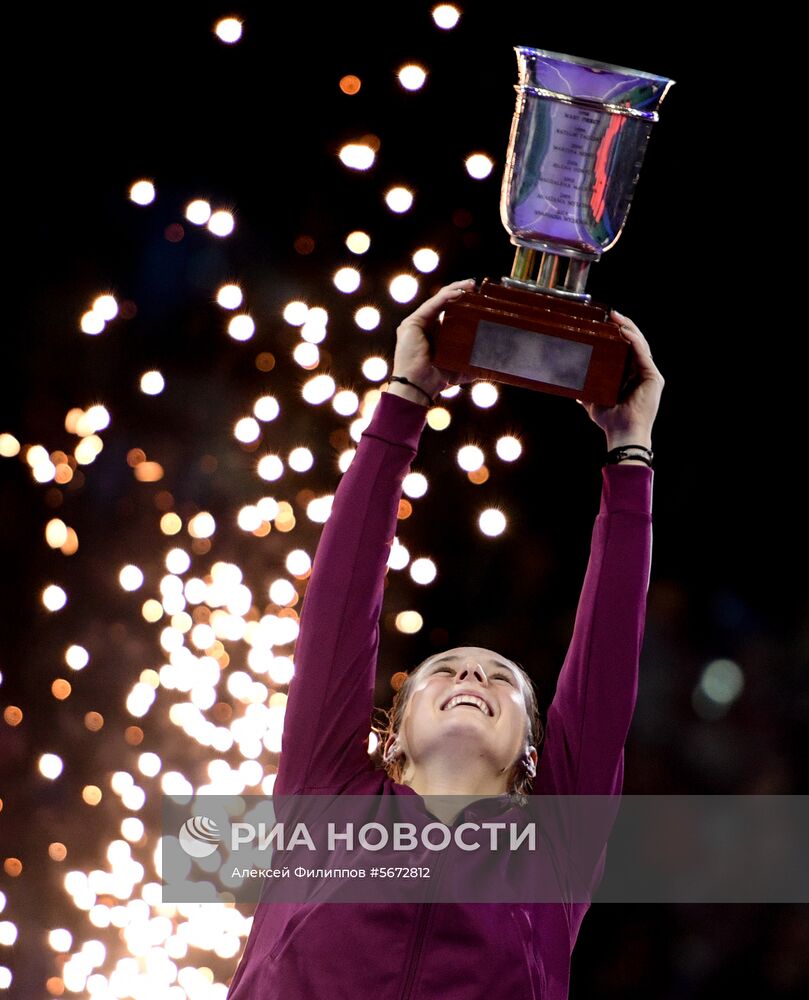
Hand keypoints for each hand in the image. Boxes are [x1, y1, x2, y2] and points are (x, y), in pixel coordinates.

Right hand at [390, 279, 476, 401]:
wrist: (419, 386)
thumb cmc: (438, 380)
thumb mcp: (463, 368)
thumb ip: (477, 364)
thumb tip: (499, 366)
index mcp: (437, 333)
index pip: (452, 310)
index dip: (466, 301)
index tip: (482, 297)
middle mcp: (426, 325)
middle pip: (445, 301)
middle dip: (462, 290)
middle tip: (477, 286)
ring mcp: (418, 322)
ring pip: (439, 298)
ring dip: (456, 289)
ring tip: (471, 285)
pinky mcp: (412, 322)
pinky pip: (432, 304)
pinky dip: (447, 296)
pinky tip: (460, 293)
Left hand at [577, 309, 663, 448]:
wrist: (621, 432)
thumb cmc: (610, 419)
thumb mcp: (593, 400)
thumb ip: (585, 391)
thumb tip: (570, 386)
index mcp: (629, 374)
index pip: (625, 348)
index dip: (617, 333)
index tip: (604, 321)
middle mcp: (641, 371)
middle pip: (634, 342)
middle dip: (623, 325)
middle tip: (610, 313)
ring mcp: (649, 373)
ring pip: (641, 344)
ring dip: (629, 328)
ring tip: (616, 317)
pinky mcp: (654, 377)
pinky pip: (643, 353)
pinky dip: (634, 341)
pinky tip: (624, 332)